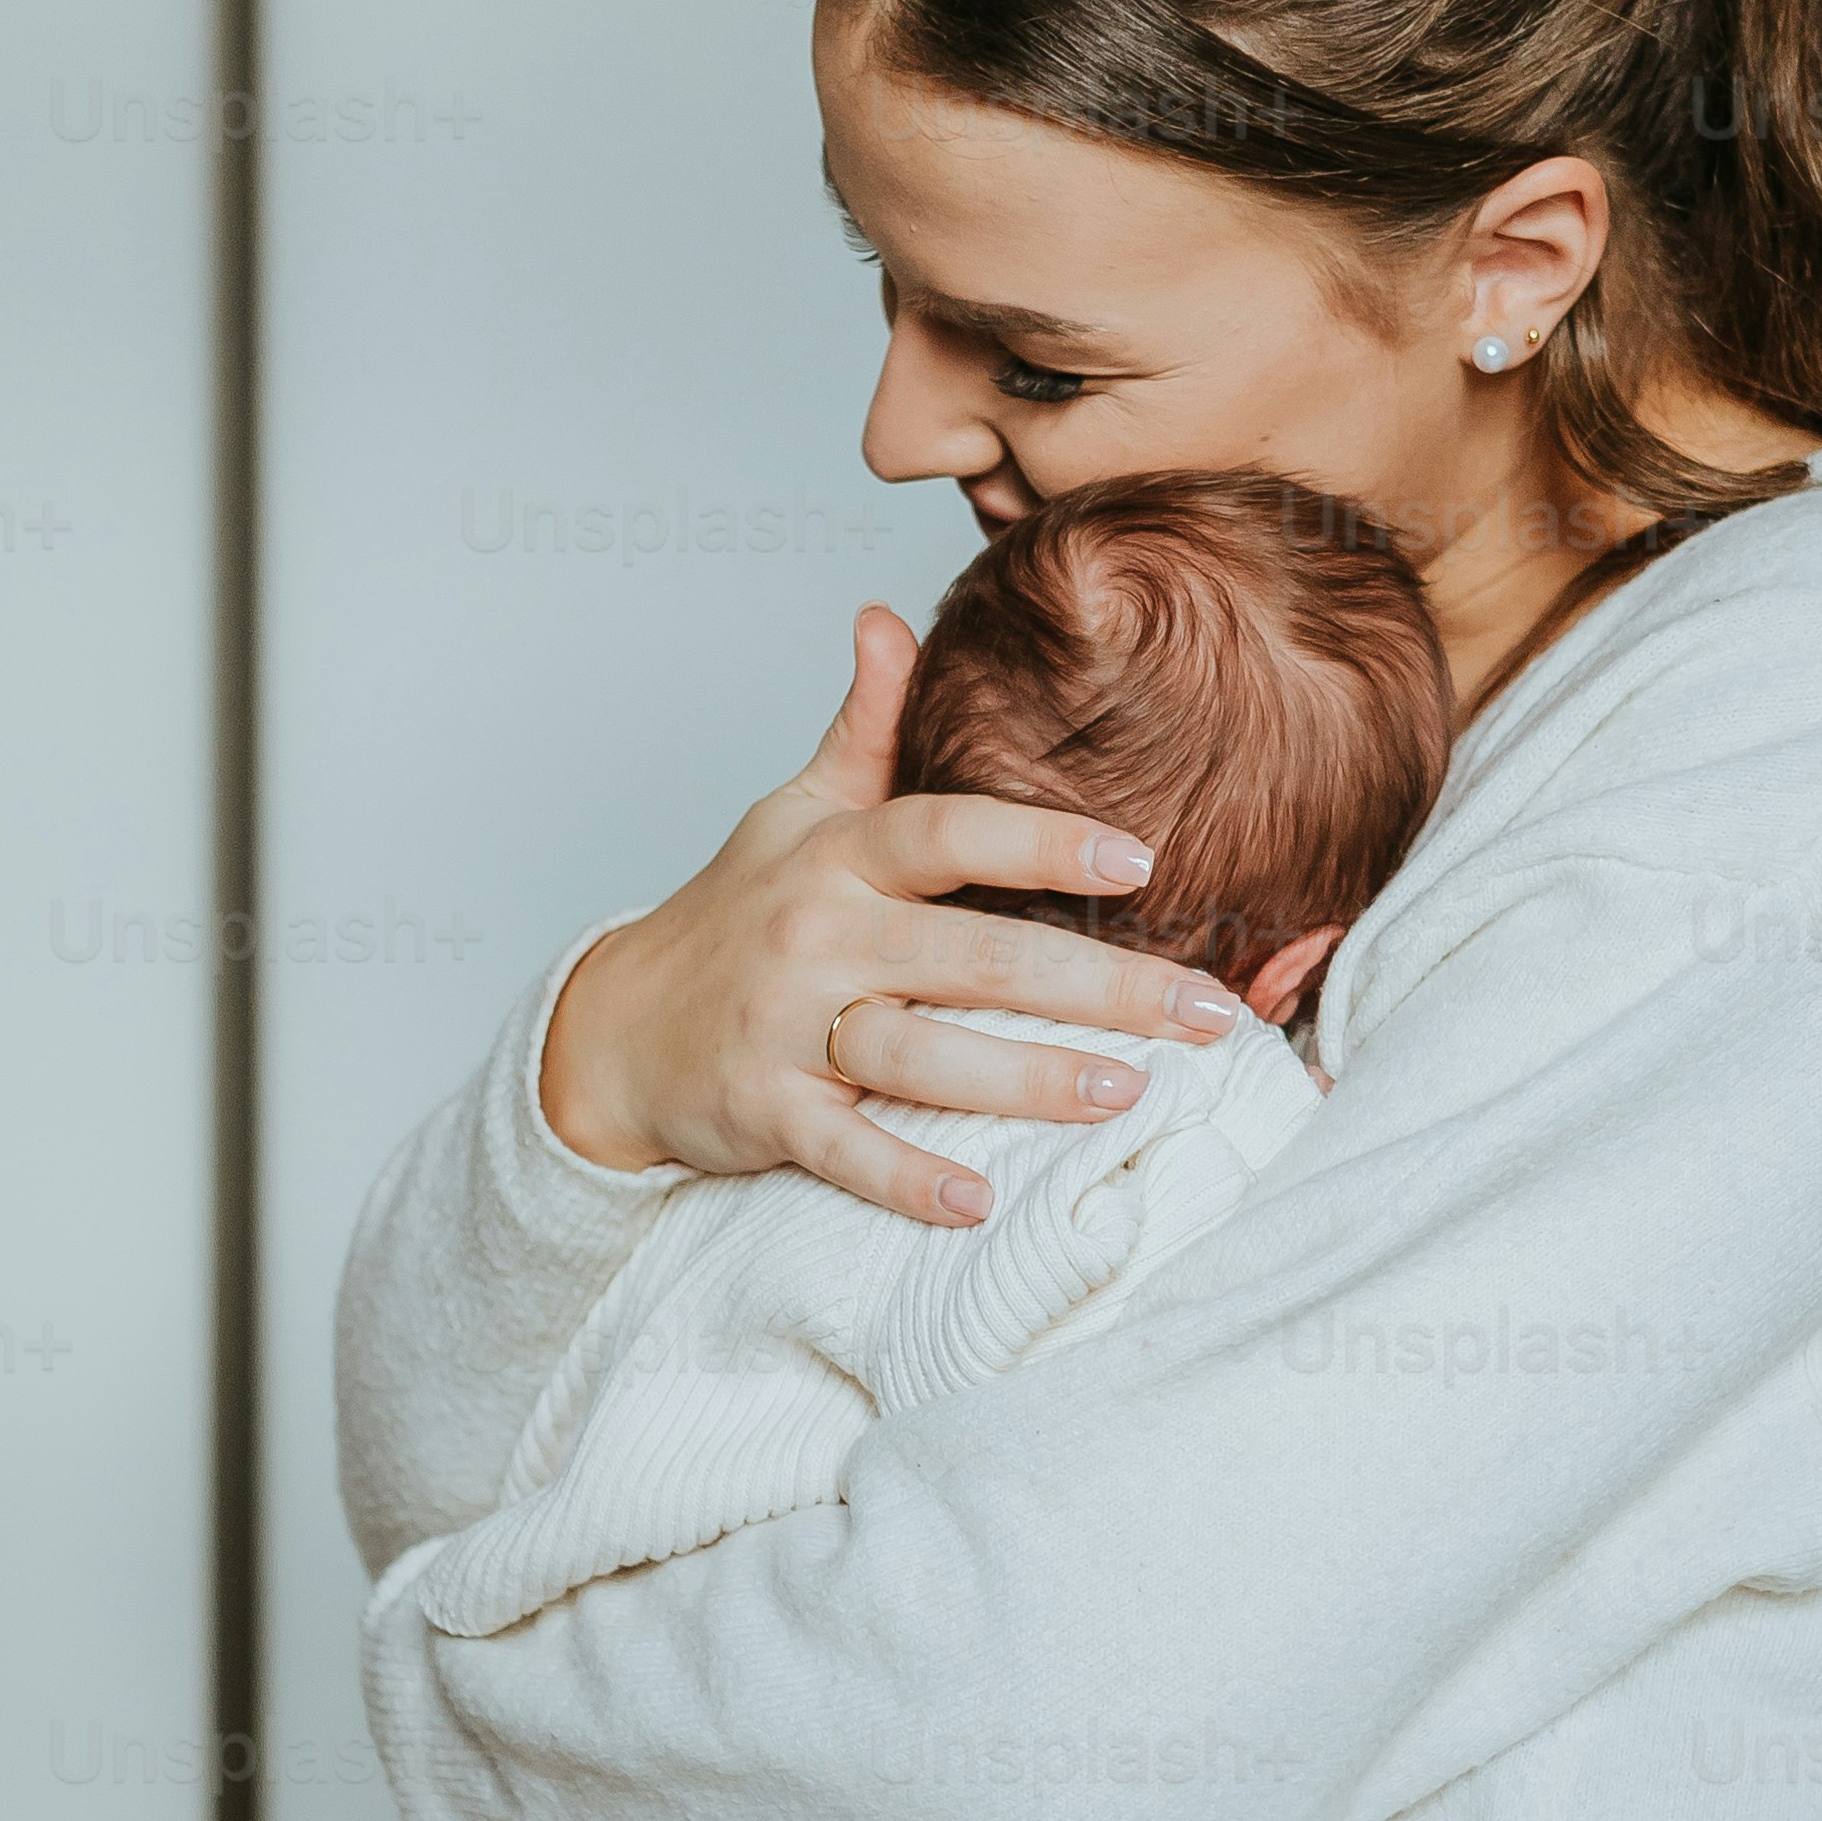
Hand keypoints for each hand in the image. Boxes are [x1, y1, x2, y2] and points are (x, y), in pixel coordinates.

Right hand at [537, 604, 1237, 1222]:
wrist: (616, 1027)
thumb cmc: (733, 914)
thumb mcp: (791, 810)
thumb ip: (862, 726)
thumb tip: (887, 618)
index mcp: (838, 857)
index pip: (948, 833)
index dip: (1044, 842)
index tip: (1144, 860)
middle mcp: (817, 936)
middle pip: (971, 956)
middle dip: (1099, 986)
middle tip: (1205, 1012)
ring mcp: (788, 1027)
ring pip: (921, 1055)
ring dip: (1026, 1079)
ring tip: (1126, 1091)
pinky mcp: (765, 1111)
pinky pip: (845, 1149)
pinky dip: (907, 1179)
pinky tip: (980, 1202)